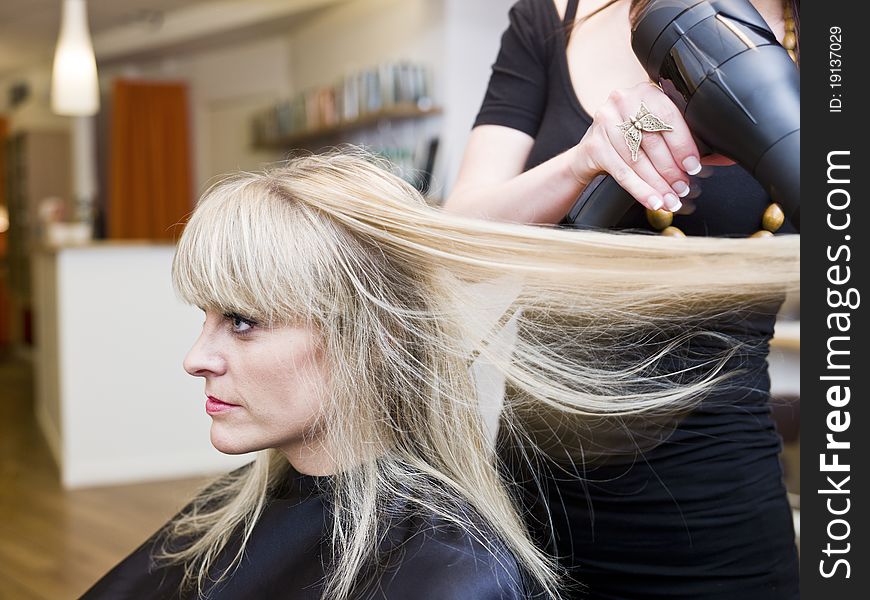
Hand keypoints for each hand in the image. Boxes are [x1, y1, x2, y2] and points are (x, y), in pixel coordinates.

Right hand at [570, 82, 699, 211]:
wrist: (592, 151)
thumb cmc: (630, 139)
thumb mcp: (654, 128)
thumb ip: (678, 137)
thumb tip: (712, 158)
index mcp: (645, 92)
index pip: (668, 117)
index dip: (683, 145)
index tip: (693, 166)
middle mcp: (623, 101)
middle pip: (652, 140)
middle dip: (671, 169)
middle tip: (682, 188)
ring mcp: (605, 122)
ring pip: (638, 159)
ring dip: (657, 184)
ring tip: (670, 199)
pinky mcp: (594, 145)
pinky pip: (622, 172)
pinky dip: (640, 190)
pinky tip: (652, 200)